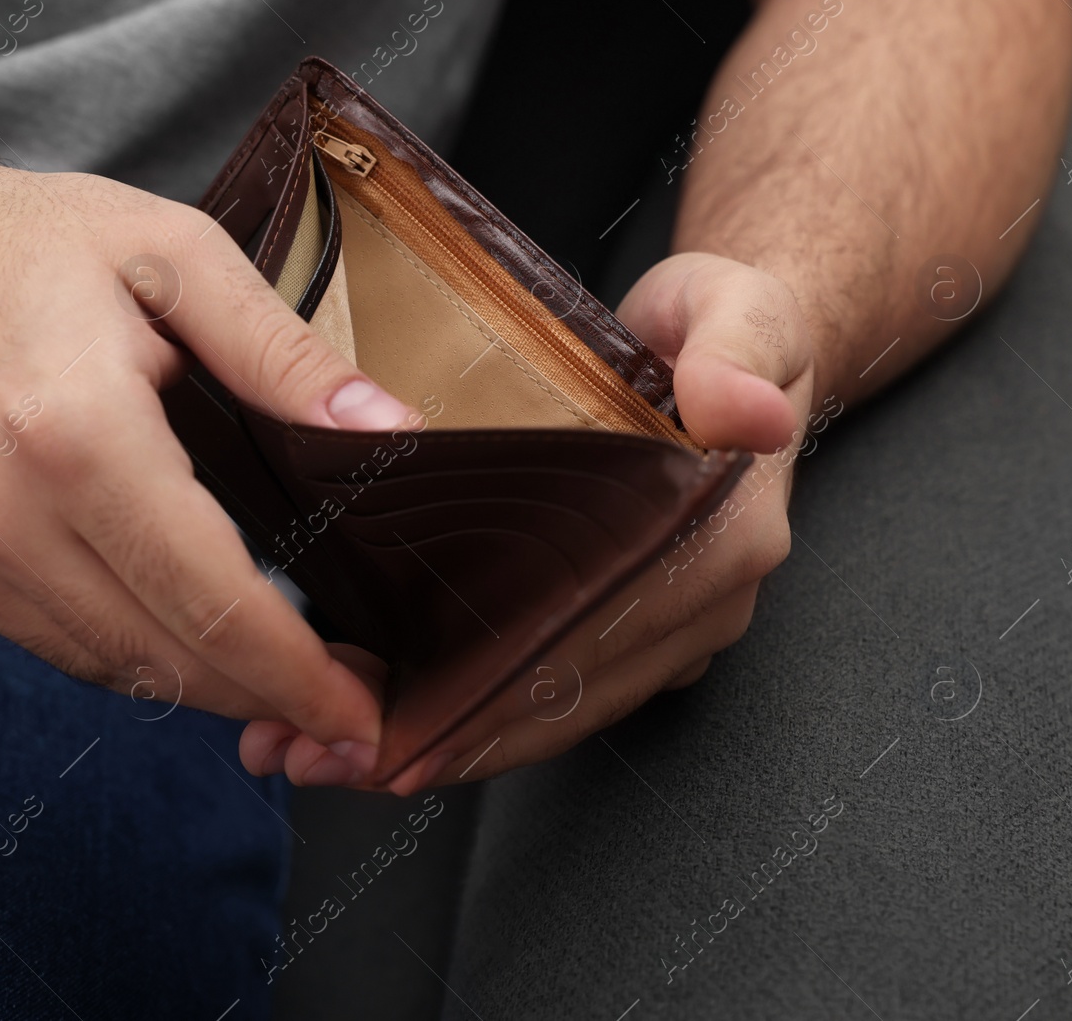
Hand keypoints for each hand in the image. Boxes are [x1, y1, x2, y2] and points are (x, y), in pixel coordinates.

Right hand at [0, 139, 411, 781]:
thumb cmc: (20, 246)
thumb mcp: (173, 254)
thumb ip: (284, 354)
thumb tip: (390, 433)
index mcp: (75, 432)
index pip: (210, 595)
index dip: (296, 671)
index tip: (362, 712)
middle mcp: (2, 516)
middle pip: (166, 655)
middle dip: (268, 697)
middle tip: (347, 711)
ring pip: (113, 668)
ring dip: (206, 685)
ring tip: (285, 677)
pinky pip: (61, 647)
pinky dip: (137, 653)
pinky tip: (190, 630)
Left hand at [239, 252, 815, 790]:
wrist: (728, 341)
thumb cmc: (718, 324)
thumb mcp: (735, 311)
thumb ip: (738, 351)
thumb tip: (743, 411)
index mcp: (722, 547)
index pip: (600, 648)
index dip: (505, 704)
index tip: (410, 737)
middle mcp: (700, 603)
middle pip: (561, 699)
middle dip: (448, 740)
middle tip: (328, 761)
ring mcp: (666, 622)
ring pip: (548, 707)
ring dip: (446, 739)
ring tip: (329, 757)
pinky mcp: (629, 619)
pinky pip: (550, 681)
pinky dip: (472, 708)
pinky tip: (388, 716)